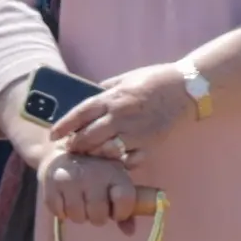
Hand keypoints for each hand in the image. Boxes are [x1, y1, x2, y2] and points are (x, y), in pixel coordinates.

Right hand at [40, 147, 144, 224]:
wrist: (61, 152)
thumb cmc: (95, 173)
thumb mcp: (114, 182)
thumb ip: (124, 206)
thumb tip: (129, 232)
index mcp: (114, 172)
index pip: (125, 201)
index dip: (121, 213)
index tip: (115, 211)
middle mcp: (93, 174)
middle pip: (98, 216)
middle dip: (97, 217)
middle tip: (93, 208)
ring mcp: (70, 179)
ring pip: (77, 217)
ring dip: (79, 216)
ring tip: (79, 203)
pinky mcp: (50, 185)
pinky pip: (59, 213)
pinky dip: (62, 212)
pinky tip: (65, 200)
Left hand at [50, 65, 192, 171]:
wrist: (187, 89)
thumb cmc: (154, 80)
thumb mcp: (125, 78)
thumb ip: (105, 89)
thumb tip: (86, 97)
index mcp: (113, 97)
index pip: (80, 113)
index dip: (63, 126)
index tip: (53, 135)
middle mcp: (121, 115)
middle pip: (88, 136)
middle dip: (76, 145)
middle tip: (70, 149)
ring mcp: (136, 131)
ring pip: (106, 150)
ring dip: (94, 155)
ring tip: (89, 156)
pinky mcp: (150, 143)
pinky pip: (129, 159)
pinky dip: (119, 162)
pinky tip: (114, 161)